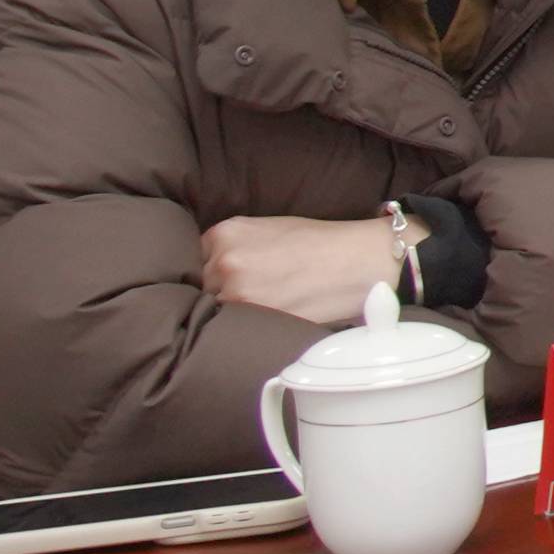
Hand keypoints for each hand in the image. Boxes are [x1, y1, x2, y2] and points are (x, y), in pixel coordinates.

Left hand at [200, 213, 408, 324]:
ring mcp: (237, 293)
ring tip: (262, 304)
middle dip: (221, 289)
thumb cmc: (321, 242)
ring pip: (217, 308)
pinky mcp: (255, 319)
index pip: (195, 257)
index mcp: (225, 233)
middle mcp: (225, 262)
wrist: (359, 261)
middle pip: (203, 284)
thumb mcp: (269, 227)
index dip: (212, 268)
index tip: (227, 275)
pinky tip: (267, 316)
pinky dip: (247, 325)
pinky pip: (236, 326)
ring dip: (234, 310)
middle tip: (252, 291)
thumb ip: (236, 243)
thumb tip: (214, 264)